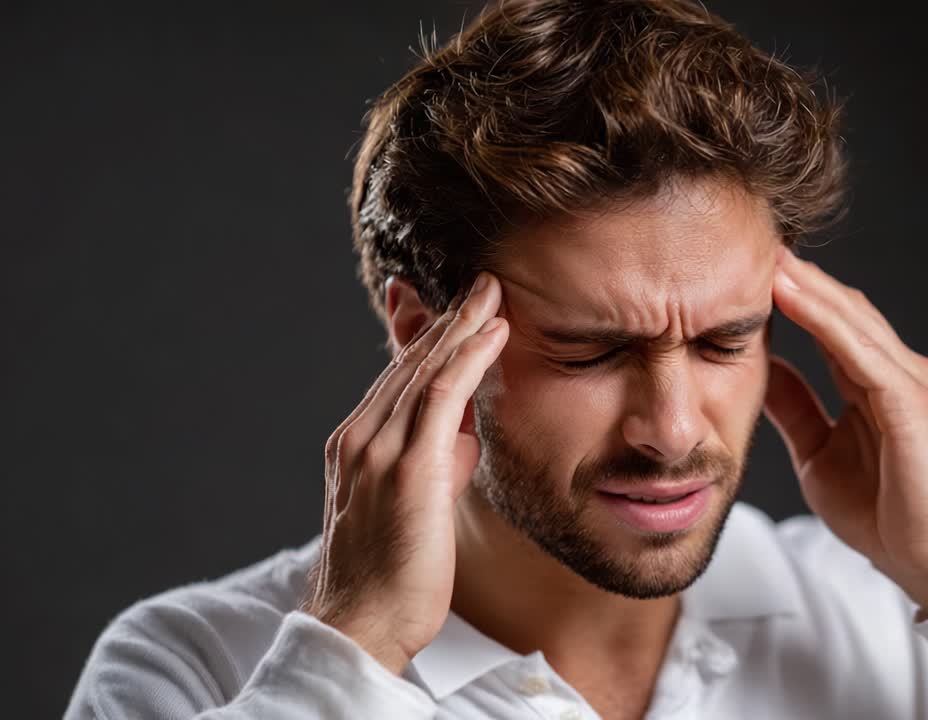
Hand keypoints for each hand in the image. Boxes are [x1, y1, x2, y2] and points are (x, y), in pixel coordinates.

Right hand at [300, 272, 507, 673]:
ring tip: (493, 291)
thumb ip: (437, 461)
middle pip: (408, 362)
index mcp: (356, 444)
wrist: (361, 624)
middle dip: (447, 318)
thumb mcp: (415, 503)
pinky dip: (469, 358)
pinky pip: (442, 397)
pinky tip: (493, 333)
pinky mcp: (407, 469)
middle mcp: (360, 438)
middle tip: (482, 281)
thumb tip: (466, 436)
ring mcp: (379, 450)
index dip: (428, 336)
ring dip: (462, 325)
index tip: (455, 305)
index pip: (397, 377)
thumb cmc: (392, 572)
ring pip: (424, 370)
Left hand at [765, 247, 927, 618]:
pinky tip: (792, 298)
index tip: (748, 271)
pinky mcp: (910, 403)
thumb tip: (765, 369)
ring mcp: (909, 384)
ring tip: (767, 259)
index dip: (795, 296)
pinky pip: (862, 353)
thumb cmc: (884, 513)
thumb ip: (797, 408)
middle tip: (753, 245)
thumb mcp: (819, 452)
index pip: (833, 325)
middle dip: (800, 278)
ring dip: (809, 287)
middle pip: (844, 310)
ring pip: (853, 321)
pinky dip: (825, 321)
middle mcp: (898, 373)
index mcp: (878, 383)